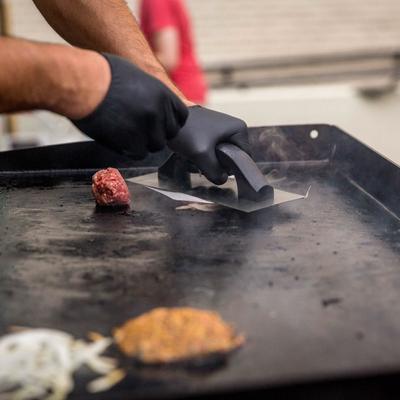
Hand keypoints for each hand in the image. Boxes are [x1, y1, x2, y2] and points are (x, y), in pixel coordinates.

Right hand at [72, 53, 187, 158]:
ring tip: (127, 134)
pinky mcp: (132, 141)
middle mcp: (159, 111)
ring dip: (143, 143)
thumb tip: (156, 105)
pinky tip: (120, 140)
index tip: (162, 125)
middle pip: (169, 134)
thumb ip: (151, 93)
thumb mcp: (136, 75)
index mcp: (163, 93)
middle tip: (141, 131)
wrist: (82, 83)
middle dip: (156, 134)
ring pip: (154, 145)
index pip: (181, 117)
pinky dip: (130, 150)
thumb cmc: (102, 74)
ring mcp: (146, 127)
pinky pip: (139, 153)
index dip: (170, 123)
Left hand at [168, 106, 249, 183]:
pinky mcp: (214, 133)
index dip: (233, 169)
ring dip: (212, 163)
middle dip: (220, 166)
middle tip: (205, 167)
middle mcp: (236, 128)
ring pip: (223, 156)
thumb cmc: (187, 131)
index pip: (245, 158)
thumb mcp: (201, 154)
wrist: (169, 116)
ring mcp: (225, 130)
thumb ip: (214, 171)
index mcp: (240, 130)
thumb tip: (222, 180)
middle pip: (233, 158)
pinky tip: (196, 157)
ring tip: (199, 161)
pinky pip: (216, 151)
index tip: (218, 173)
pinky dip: (207, 157)